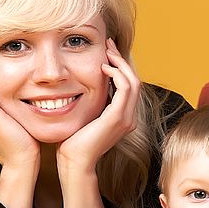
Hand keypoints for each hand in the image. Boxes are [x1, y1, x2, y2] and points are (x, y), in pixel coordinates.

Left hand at [56, 39, 140, 173]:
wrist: (74, 162)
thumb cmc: (73, 142)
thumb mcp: (86, 117)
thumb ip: (92, 104)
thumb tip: (83, 85)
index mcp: (123, 117)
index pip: (129, 86)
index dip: (120, 66)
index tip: (107, 52)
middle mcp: (129, 118)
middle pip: (134, 81)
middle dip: (122, 60)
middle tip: (109, 45)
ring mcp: (126, 119)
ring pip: (133, 82)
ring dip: (120, 64)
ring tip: (107, 52)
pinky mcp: (118, 118)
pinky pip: (124, 89)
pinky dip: (116, 74)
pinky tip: (103, 67)